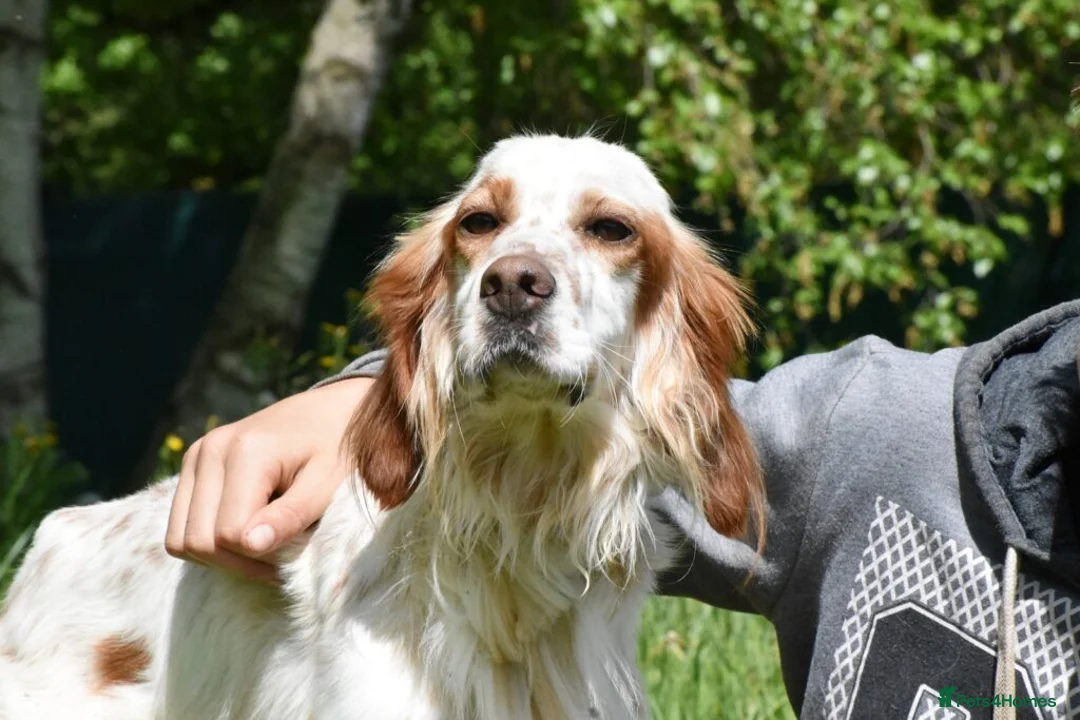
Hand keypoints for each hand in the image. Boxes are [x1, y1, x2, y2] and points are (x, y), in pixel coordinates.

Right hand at [164, 377, 373, 581]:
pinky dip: (208, 541)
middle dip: (239, 562)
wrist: (331, 411)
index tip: (295, 554)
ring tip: (265, 549)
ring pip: (180, 538)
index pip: (228, 534)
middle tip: (281, 560)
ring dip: (219, 557)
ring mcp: (196, 455)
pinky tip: (247, 534)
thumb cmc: (338, 449)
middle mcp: (210, 450)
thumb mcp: (327, 485)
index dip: (260, 558)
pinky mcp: (192, 465)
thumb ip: (290, 515)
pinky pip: (180, 525)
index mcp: (245, 451)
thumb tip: (249, 545)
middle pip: (198, 540)